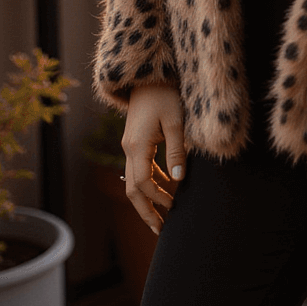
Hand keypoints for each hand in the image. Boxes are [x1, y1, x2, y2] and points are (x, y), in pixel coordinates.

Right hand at [122, 84, 186, 234]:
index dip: (158, 201)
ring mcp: (129, 146)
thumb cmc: (166, 95)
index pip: (143, 184)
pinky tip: (164, 189)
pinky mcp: (135, 142)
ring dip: (147, 200)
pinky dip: (149, 183)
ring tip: (163, 216)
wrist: (149, 75)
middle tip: (161, 231)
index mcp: (137, 146)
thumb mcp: (176, 122)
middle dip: (146, 211)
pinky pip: (138, 170)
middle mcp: (128, 149)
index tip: (175, 209)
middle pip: (132, 189)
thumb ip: (177, 152)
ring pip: (133, 181)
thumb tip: (178, 182)